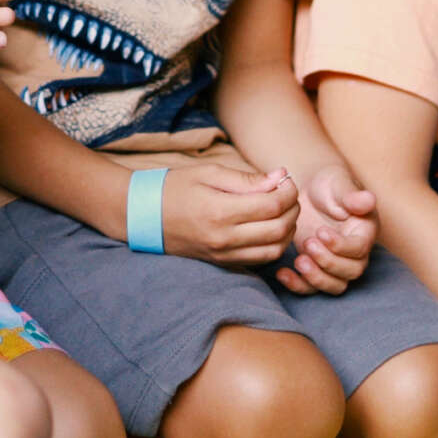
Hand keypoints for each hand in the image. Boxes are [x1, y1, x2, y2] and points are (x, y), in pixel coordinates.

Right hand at [160, 165, 299, 267]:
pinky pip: (260, 260)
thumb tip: (280, 178)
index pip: (272, 205)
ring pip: (274, 250)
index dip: (288, 191)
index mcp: (219, 211)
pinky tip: (271, 227)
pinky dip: (274, 245)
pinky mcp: (223, 263)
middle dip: (293, 209)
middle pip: (278, 229)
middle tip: (288, 194)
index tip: (286, 179)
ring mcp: (224, 254)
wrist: (144, 216)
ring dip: (287, 230)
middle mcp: (224, 238)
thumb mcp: (209, 174)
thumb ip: (246, 179)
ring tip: (282, 210)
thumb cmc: (175, 188)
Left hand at [274, 167, 376, 294]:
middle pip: (350, 272)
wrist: (310, 191)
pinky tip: (282, 273)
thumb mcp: (339, 184)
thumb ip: (352, 195)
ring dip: (317, 278)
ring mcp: (336, 262)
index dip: (341, 246)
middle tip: (308, 243)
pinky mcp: (317, 267)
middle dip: (328, 262)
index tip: (321, 232)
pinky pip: (313, 287)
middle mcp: (354, 252)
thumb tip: (369, 199)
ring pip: (335, 285)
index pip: (359, 248)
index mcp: (364, 231)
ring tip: (298, 261)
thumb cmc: (328, 184)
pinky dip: (298, 285)